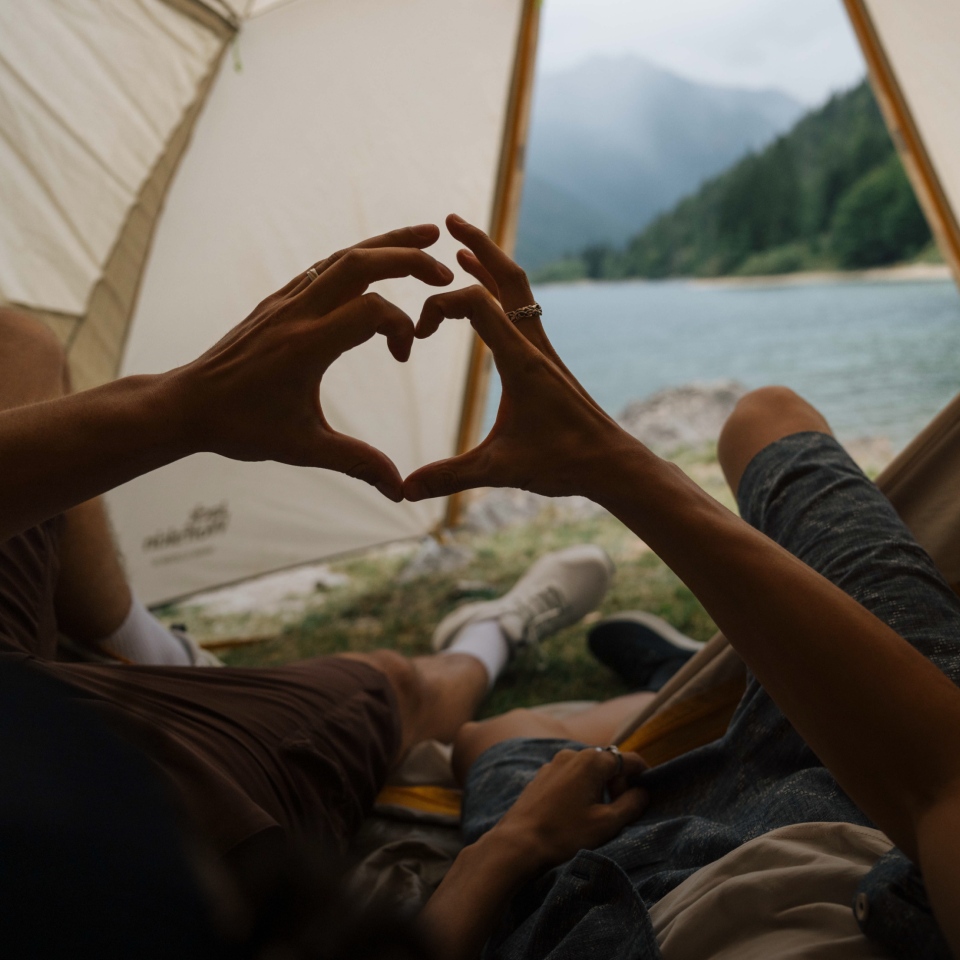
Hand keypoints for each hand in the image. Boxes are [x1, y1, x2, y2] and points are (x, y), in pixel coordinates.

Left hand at [169, 225, 452, 499]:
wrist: (187, 405)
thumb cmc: (242, 428)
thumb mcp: (302, 448)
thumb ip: (356, 462)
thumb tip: (399, 491)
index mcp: (306, 346)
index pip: (370, 310)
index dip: (401, 326)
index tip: (405, 355)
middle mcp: (296, 313)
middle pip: (359, 262)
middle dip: (408, 258)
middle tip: (446, 271)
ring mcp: (285, 301)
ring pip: (341, 256)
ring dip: (386, 244)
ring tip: (426, 237)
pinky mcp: (277, 300)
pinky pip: (323, 266)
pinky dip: (358, 258)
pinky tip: (377, 261)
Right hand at [404, 215, 636, 500]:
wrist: (611, 463)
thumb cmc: (562, 462)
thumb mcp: (500, 470)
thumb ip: (449, 476)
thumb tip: (403, 490)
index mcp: (521, 361)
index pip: (477, 305)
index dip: (440, 307)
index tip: (416, 335)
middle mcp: (534, 344)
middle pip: (508, 277)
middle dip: (479, 245)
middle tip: (450, 221)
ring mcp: (543, 348)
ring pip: (518, 289)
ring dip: (491, 263)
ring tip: (463, 243)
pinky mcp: (547, 359)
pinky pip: (522, 310)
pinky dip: (501, 292)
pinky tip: (488, 292)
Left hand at [493, 747, 648, 871]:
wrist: (518, 843)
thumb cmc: (565, 834)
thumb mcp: (607, 823)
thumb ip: (631, 804)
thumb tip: (643, 791)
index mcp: (592, 760)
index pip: (628, 760)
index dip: (643, 775)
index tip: (648, 793)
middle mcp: (572, 754)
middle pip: (607, 763)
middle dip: (618, 783)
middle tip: (619, 811)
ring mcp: (553, 763)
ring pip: (587, 769)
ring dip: (598, 787)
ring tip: (595, 815)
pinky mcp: (541, 776)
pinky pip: (569, 776)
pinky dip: (579, 788)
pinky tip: (574, 812)